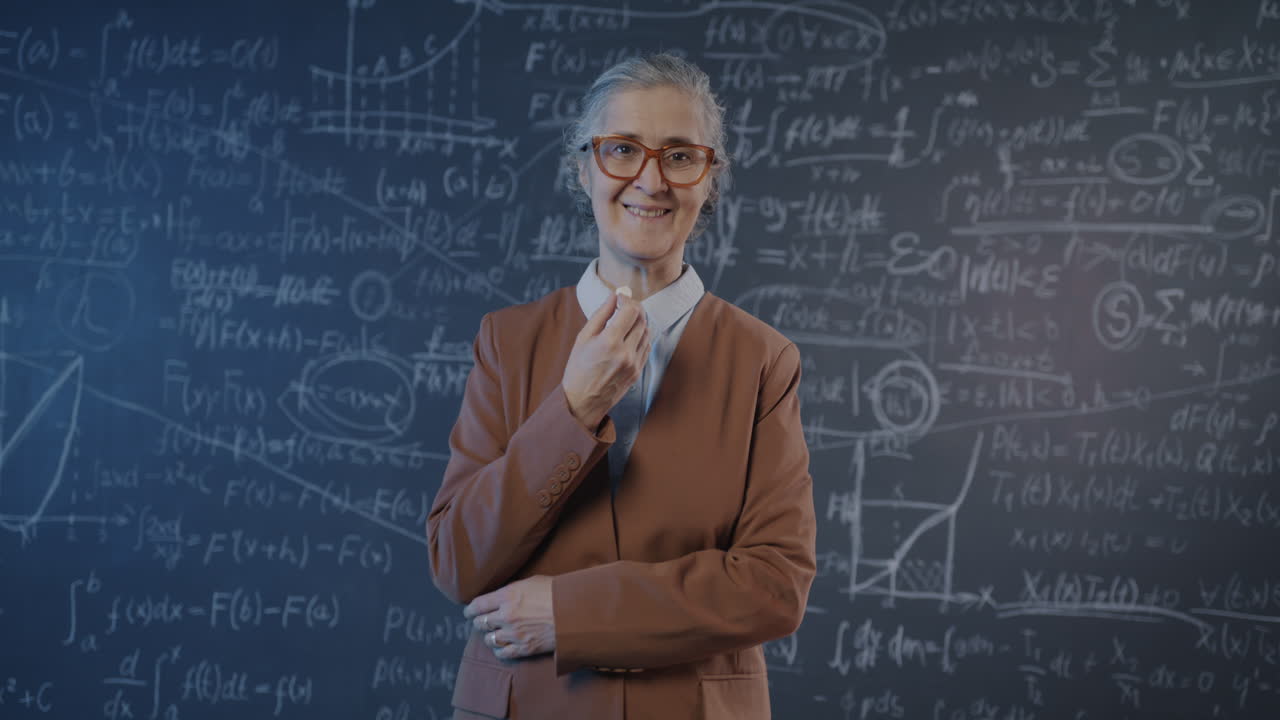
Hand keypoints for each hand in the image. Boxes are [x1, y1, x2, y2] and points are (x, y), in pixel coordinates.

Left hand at [463, 575, 555, 660]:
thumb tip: (504, 595)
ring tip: (492, 634)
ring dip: (489, 636)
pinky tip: (500, 647)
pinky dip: (499, 650)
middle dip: (479, 622)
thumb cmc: (557, 593)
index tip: (468, 612)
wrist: (574, 613)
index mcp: (507, 596)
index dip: (470, 610)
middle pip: (481, 622)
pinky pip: (502, 653)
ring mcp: (514, 634)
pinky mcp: (523, 648)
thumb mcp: (532, 582)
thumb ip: (514, 590)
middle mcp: (506, 615)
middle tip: (480, 622)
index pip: (478, 605)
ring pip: (489, 639)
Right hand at [562, 292, 650, 428]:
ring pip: (647, 332)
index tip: (619, 298)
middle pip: (641, 319)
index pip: (631, 311)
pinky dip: (641, 336)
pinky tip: (630, 335)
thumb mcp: (583, 338)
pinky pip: (647, 346)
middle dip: (634, 308)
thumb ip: (601, 314)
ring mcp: (634, 363)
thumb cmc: (578, 369)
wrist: (583, 401)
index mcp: (609, 342)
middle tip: (624, 306)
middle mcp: (625, 352)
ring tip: (626, 321)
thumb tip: (614, 297)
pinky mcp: (638, 371)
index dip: (626, 299)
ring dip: (639, 321)